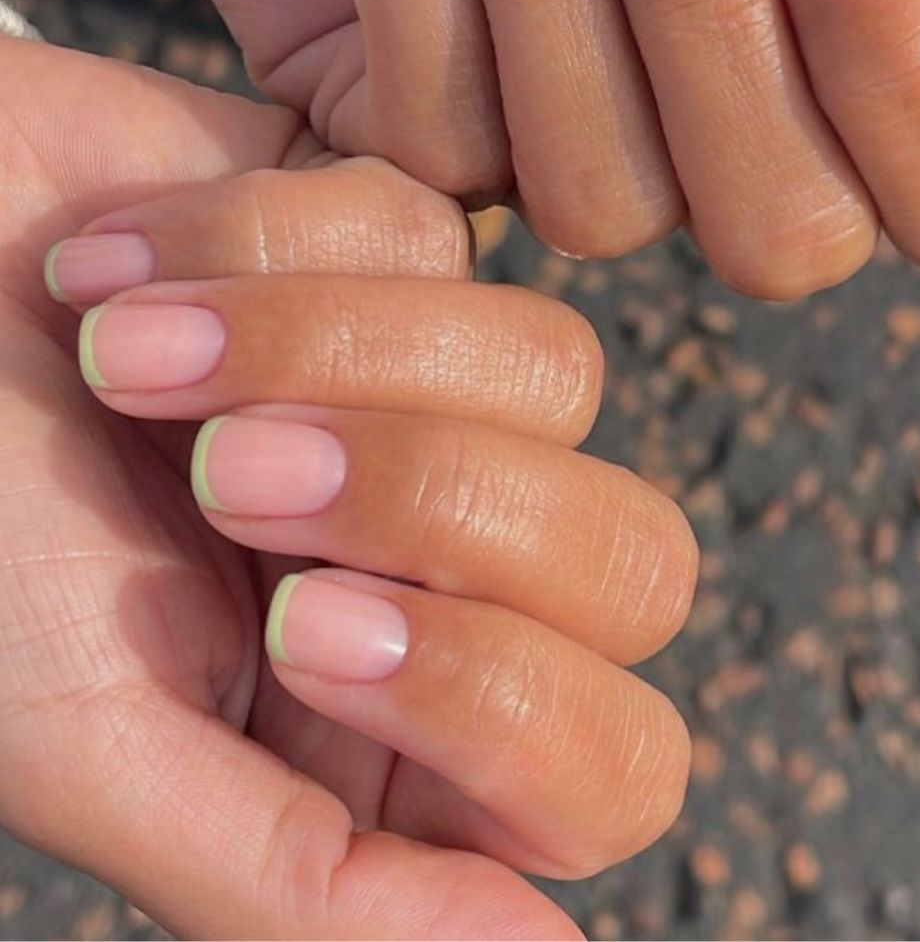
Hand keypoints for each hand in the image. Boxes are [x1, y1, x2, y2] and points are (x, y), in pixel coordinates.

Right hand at [1, 35, 694, 938]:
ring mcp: (435, 386)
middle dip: (423, 497)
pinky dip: (251, 239)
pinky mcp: (397, 238)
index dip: (492, 700)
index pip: (604, 769)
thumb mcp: (92, 735)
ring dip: (315, 349)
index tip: (303, 627)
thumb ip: (300, 880)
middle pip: (636, 562)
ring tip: (129, 353)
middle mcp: (440, 560)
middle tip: (225, 472)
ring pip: (556, 375)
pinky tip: (119, 262)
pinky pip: (430, 233)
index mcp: (388, 721)